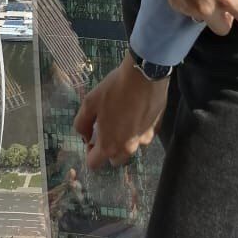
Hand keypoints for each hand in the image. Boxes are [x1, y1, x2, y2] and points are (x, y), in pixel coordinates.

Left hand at [73, 55, 167, 170]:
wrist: (145, 74)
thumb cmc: (114, 89)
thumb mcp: (89, 103)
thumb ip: (81, 124)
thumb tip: (85, 136)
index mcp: (109, 145)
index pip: (94, 164)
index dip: (89, 152)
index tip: (92, 137)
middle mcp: (128, 148)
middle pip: (115, 159)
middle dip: (109, 148)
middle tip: (108, 127)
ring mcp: (145, 139)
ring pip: (131, 147)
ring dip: (125, 139)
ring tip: (124, 116)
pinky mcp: (156, 129)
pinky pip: (143, 134)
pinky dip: (138, 128)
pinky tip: (137, 110)